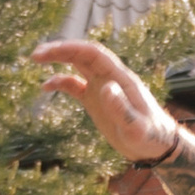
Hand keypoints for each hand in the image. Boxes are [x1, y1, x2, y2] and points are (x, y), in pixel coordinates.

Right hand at [30, 37, 181, 163]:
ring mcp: (103, 88)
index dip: (71, 49)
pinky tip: (45, 86)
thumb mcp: (138, 128)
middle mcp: (110, 78)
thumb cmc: (152, 138)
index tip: (49, 52)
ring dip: (58, 60)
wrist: (159, 146)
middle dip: (60, 50)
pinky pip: (76, 85)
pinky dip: (61, 82)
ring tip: (36, 60)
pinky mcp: (97, 101)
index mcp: (120, 78)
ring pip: (78, 65)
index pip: (93, 54)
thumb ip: (123, 110)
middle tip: (35, 55)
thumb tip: (106, 88)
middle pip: (83, 54)